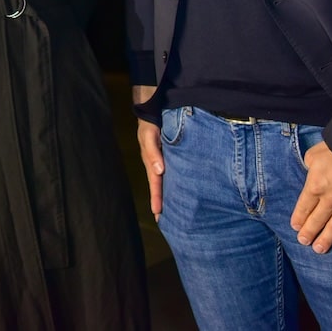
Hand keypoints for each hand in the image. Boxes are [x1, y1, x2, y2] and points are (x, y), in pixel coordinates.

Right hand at [132, 84, 163, 218]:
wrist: (154, 110)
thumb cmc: (150, 124)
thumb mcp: (149, 135)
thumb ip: (153, 152)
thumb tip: (159, 170)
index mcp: (152, 162)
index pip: (155, 183)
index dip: (156, 197)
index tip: (158, 213)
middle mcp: (157, 164)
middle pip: (160, 186)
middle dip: (161, 202)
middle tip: (164, 221)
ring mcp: (164, 161)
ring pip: (166, 181)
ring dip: (169, 194)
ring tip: (174, 211)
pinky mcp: (171, 157)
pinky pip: (173, 173)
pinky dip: (175, 183)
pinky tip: (181, 189)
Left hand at [290, 140, 331, 257]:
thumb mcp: (315, 154)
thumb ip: (310, 165)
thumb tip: (310, 171)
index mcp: (315, 186)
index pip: (303, 207)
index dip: (298, 218)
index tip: (295, 226)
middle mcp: (330, 200)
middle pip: (316, 221)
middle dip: (308, 233)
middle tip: (303, 242)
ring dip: (326, 240)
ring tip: (319, 250)